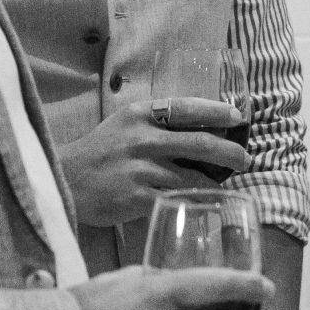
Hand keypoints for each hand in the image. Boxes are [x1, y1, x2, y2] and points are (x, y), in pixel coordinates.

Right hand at [58, 99, 249, 228]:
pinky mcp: (135, 196)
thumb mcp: (126, 124)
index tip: (237, 117)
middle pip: (199, 143)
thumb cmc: (102, 151)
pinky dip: (194, 201)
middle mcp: (141, 138)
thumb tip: (206, 126)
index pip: (187, 107)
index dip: (217, 111)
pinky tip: (204, 203)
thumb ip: (158, 122)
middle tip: (244, 158)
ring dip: (214, 180)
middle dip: (229, 152)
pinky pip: (176, 199)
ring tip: (225, 181)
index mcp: (140, 115)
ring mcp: (138, 168)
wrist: (65, 180)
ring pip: (191, 175)